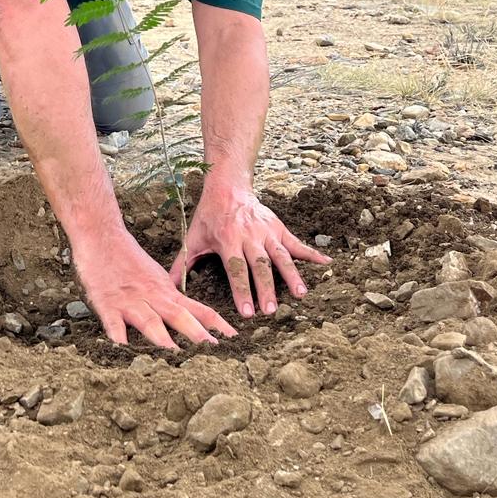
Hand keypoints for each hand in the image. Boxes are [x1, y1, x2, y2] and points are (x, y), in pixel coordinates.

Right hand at [74, 230, 237, 350]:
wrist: (102, 235)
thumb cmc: (128, 257)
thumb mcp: (155, 277)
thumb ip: (170, 299)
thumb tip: (188, 321)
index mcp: (167, 292)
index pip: (200, 309)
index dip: (218, 325)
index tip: (234, 339)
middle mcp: (153, 297)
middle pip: (180, 317)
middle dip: (197, 335)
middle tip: (214, 351)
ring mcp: (130, 301)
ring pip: (150, 322)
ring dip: (163, 339)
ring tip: (175, 355)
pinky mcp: (107, 304)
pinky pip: (114, 325)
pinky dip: (119, 338)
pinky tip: (123, 350)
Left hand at [169, 182, 332, 318]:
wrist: (228, 185)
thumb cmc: (208, 216)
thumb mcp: (192, 238)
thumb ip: (182, 265)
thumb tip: (168, 289)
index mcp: (228, 240)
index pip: (236, 269)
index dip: (242, 291)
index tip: (247, 312)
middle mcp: (250, 236)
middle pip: (260, 265)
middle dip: (266, 289)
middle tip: (271, 311)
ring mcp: (267, 231)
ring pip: (281, 256)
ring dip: (291, 275)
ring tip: (300, 295)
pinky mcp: (279, 228)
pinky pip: (296, 243)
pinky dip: (312, 253)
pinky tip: (327, 263)